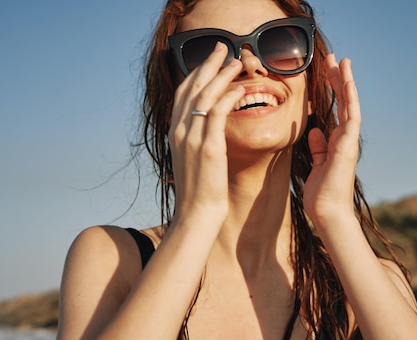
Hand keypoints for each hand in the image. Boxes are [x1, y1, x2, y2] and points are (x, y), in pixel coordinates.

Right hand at [168, 43, 244, 222]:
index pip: (183, 93)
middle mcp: (180, 130)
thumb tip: (207, 133)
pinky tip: (241, 87)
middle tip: (221, 47)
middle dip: (207, 63)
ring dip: (222, 74)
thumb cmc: (199, 193)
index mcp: (175, 133)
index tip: (209, 60)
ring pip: (205, 94)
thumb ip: (197, 142)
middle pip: (192, 86)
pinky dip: (229, 95)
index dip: (196, 73)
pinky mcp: (209, 147)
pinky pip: (219, 111)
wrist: (196, 215)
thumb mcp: (192, 162)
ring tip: (236, 61)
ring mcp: (192, 137)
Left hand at [303, 55, 361, 225]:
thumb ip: (318, 147)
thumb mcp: (316, 165)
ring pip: (350, 105)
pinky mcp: (348, 146)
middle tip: (334, 59)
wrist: (327, 212)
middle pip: (344, 102)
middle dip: (338, 80)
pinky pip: (351, 117)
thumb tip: (316, 130)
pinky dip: (350, 99)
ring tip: (342, 62)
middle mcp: (345, 139)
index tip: (327, 72)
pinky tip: (347, 82)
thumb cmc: (321, 194)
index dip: (332, 90)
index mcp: (337, 142)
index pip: (336, 110)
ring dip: (346, 82)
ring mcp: (349, 141)